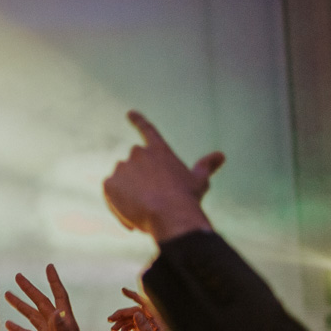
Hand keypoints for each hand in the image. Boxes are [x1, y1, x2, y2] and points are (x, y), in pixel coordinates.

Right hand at [4, 264, 105, 330]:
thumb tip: (55, 312)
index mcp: (65, 323)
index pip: (59, 296)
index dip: (54, 281)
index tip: (48, 267)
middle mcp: (57, 327)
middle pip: (41, 302)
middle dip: (30, 289)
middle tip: (17, 276)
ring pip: (32, 316)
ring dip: (20, 305)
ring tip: (7, 294)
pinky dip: (18, 328)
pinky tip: (8, 322)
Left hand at [103, 111, 224, 241]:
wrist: (170, 214)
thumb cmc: (187, 198)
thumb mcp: (199, 180)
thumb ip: (206, 166)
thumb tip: (221, 155)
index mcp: (159, 150)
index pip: (148, 130)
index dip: (138, 121)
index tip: (129, 113)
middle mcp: (138, 154)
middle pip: (133, 166)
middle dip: (138, 179)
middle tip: (151, 199)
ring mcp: (122, 168)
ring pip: (121, 181)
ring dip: (127, 192)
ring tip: (144, 210)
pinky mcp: (109, 183)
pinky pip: (109, 194)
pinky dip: (116, 204)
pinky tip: (132, 218)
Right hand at [107, 287, 173, 330]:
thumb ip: (146, 329)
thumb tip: (137, 313)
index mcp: (160, 323)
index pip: (147, 305)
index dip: (135, 296)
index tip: (122, 290)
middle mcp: (156, 323)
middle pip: (136, 312)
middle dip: (122, 314)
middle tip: (109, 320)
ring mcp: (151, 328)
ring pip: (133, 319)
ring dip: (122, 322)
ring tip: (112, 330)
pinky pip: (133, 326)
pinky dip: (125, 329)